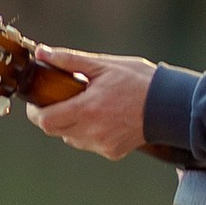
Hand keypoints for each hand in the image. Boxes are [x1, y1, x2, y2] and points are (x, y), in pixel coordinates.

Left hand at [26, 46, 154, 161]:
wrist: (170, 105)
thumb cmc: (139, 81)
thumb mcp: (103, 66)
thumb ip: (69, 60)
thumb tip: (42, 52)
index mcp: (87, 109)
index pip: (46, 121)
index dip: (35, 112)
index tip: (37, 103)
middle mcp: (92, 131)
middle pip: (55, 131)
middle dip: (52, 117)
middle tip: (59, 101)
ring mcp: (102, 144)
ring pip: (71, 138)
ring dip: (71, 125)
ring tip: (87, 107)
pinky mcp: (112, 152)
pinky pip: (90, 144)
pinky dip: (90, 133)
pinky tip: (104, 119)